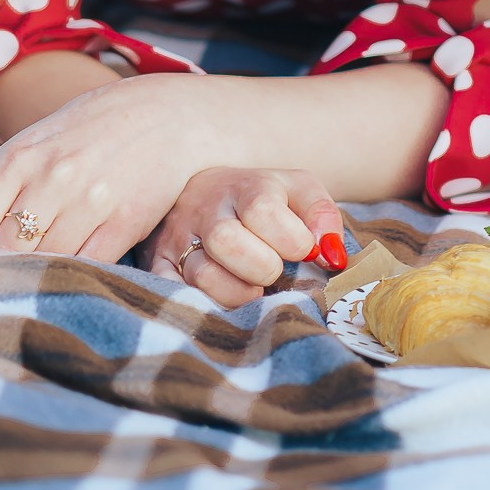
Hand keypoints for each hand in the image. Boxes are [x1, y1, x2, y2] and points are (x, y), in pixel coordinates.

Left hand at [0, 72, 240, 263]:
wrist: (171, 115)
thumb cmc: (92, 131)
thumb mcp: (37, 143)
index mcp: (19, 156)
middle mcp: (52, 177)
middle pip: (0, 254)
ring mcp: (92, 200)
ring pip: (42, 265)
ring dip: (34, 277)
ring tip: (33, 280)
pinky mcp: (126, 222)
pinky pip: (86, 267)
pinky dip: (73, 277)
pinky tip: (69, 274)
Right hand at [143, 167, 345, 308]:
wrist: (205, 188)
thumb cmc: (263, 197)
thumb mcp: (298, 190)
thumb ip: (322, 216)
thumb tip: (331, 255)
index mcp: (245, 186)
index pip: (263, 211)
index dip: (290, 239)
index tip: (303, 250)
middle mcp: (206, 209)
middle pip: (227, 241)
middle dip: (261, 266)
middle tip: (274, 271)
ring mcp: (178, 237)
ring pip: (201, 274)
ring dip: (236, 292)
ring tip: (252, 286)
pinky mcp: (157, 262)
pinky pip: (173, 291)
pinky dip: (201, 303)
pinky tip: (222, 298)